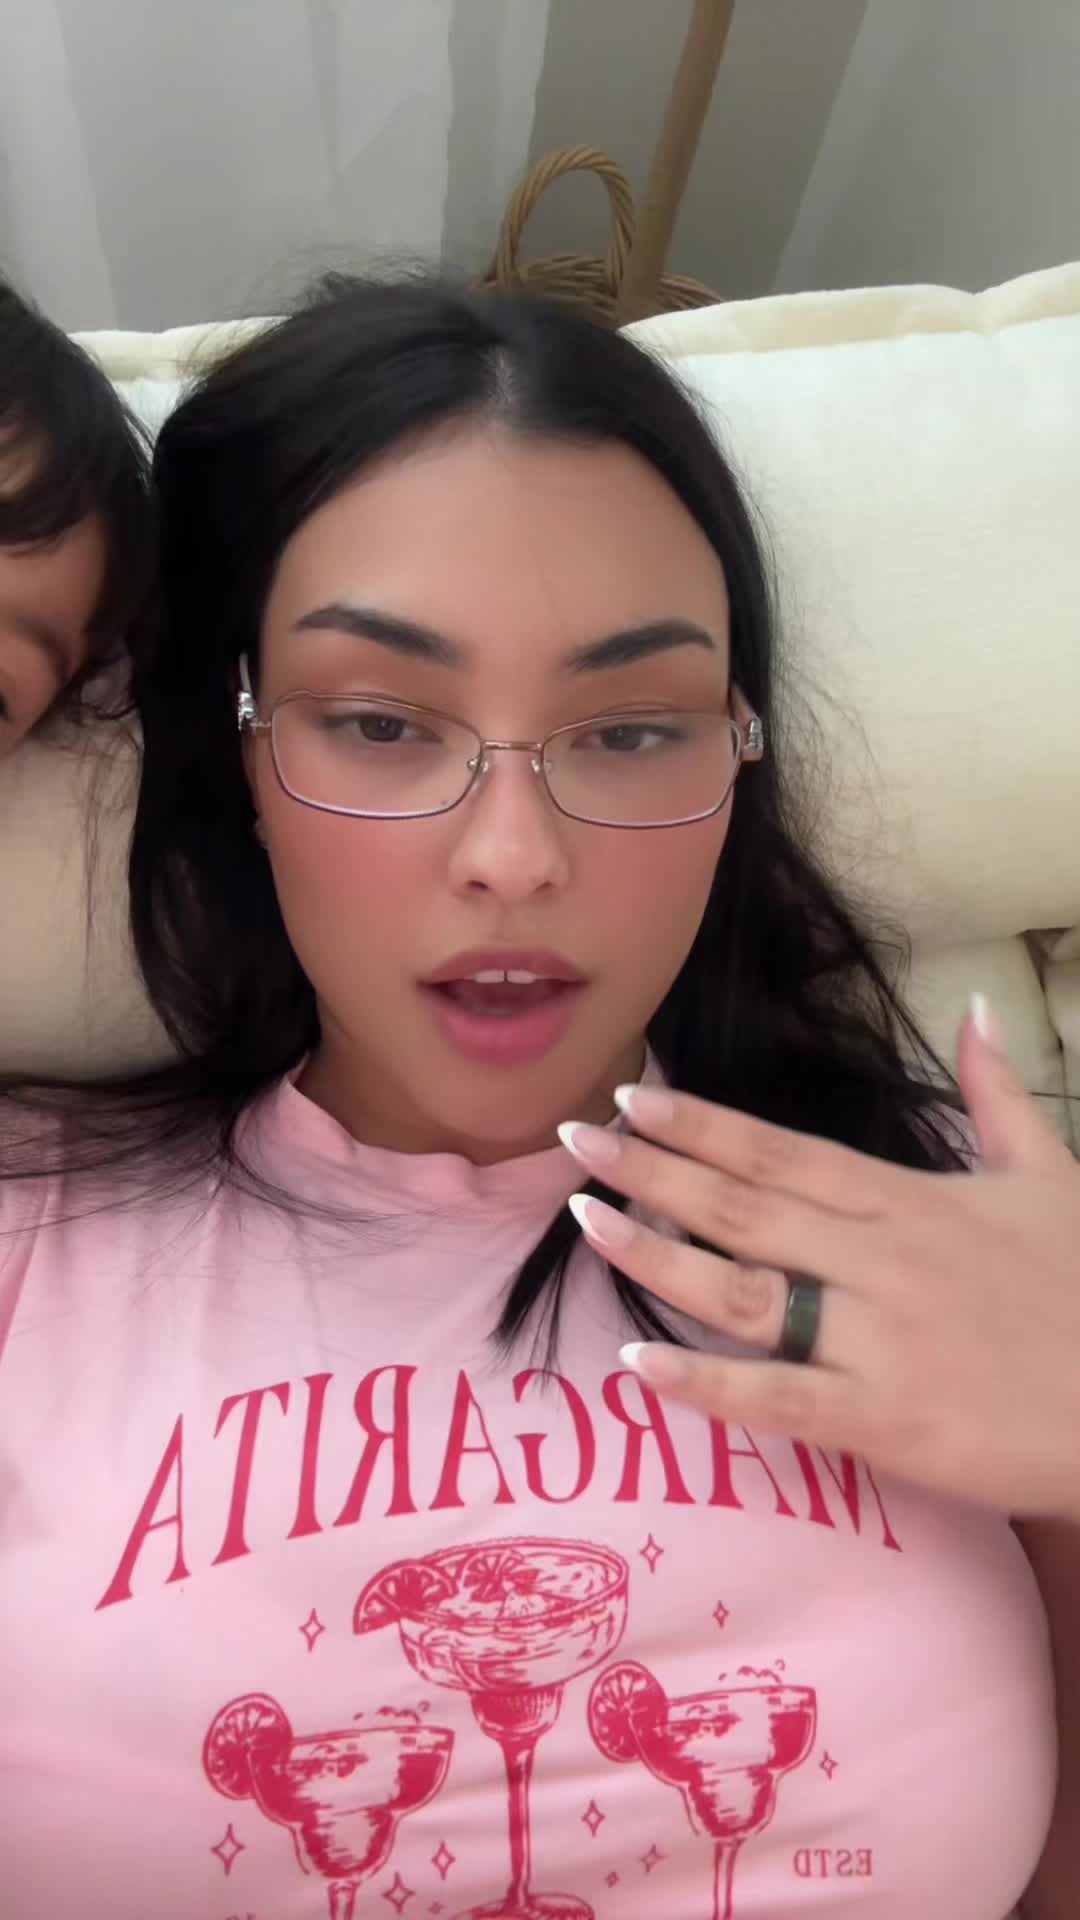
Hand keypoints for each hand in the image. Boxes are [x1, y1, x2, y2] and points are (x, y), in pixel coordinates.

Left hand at [560, 1003, 1079, 1522]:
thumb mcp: (1049, 1173)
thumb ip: (996, 1093)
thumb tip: (976, 1005)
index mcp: (909, 1199)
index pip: (784, 1150)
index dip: (703, 1125)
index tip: (633, 1098)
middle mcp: (880, 1257)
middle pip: (745, 1205)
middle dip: (651, 1171)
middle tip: (570, 1140)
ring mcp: (879, 1338)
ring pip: (744, 1288)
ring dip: (656, 1253)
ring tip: (583, 1223)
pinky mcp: (888, 1418)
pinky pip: (780, 1395)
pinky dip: (706, 1381)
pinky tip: (637, 1363)